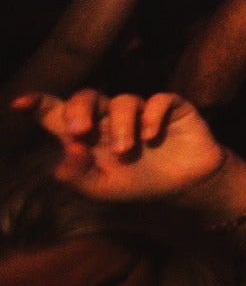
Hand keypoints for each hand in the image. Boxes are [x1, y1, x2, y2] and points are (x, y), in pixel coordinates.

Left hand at [15, 90, 226, 205]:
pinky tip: (151, 137)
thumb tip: (68, 150)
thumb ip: (78, 174)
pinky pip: (159, 100)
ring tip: (125, 152)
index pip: (58, 114)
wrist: (184, 186)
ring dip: (121, 126)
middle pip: (87, 96)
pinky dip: (152, 116)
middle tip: (80, 132)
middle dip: (80, 109)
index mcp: (88, 135)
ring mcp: (141, 110)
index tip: (20, 103)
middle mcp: (111, 117)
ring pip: (123, 101)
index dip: (39, 104)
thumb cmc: (138, 183)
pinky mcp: (171, 108)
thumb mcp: (101, 188)